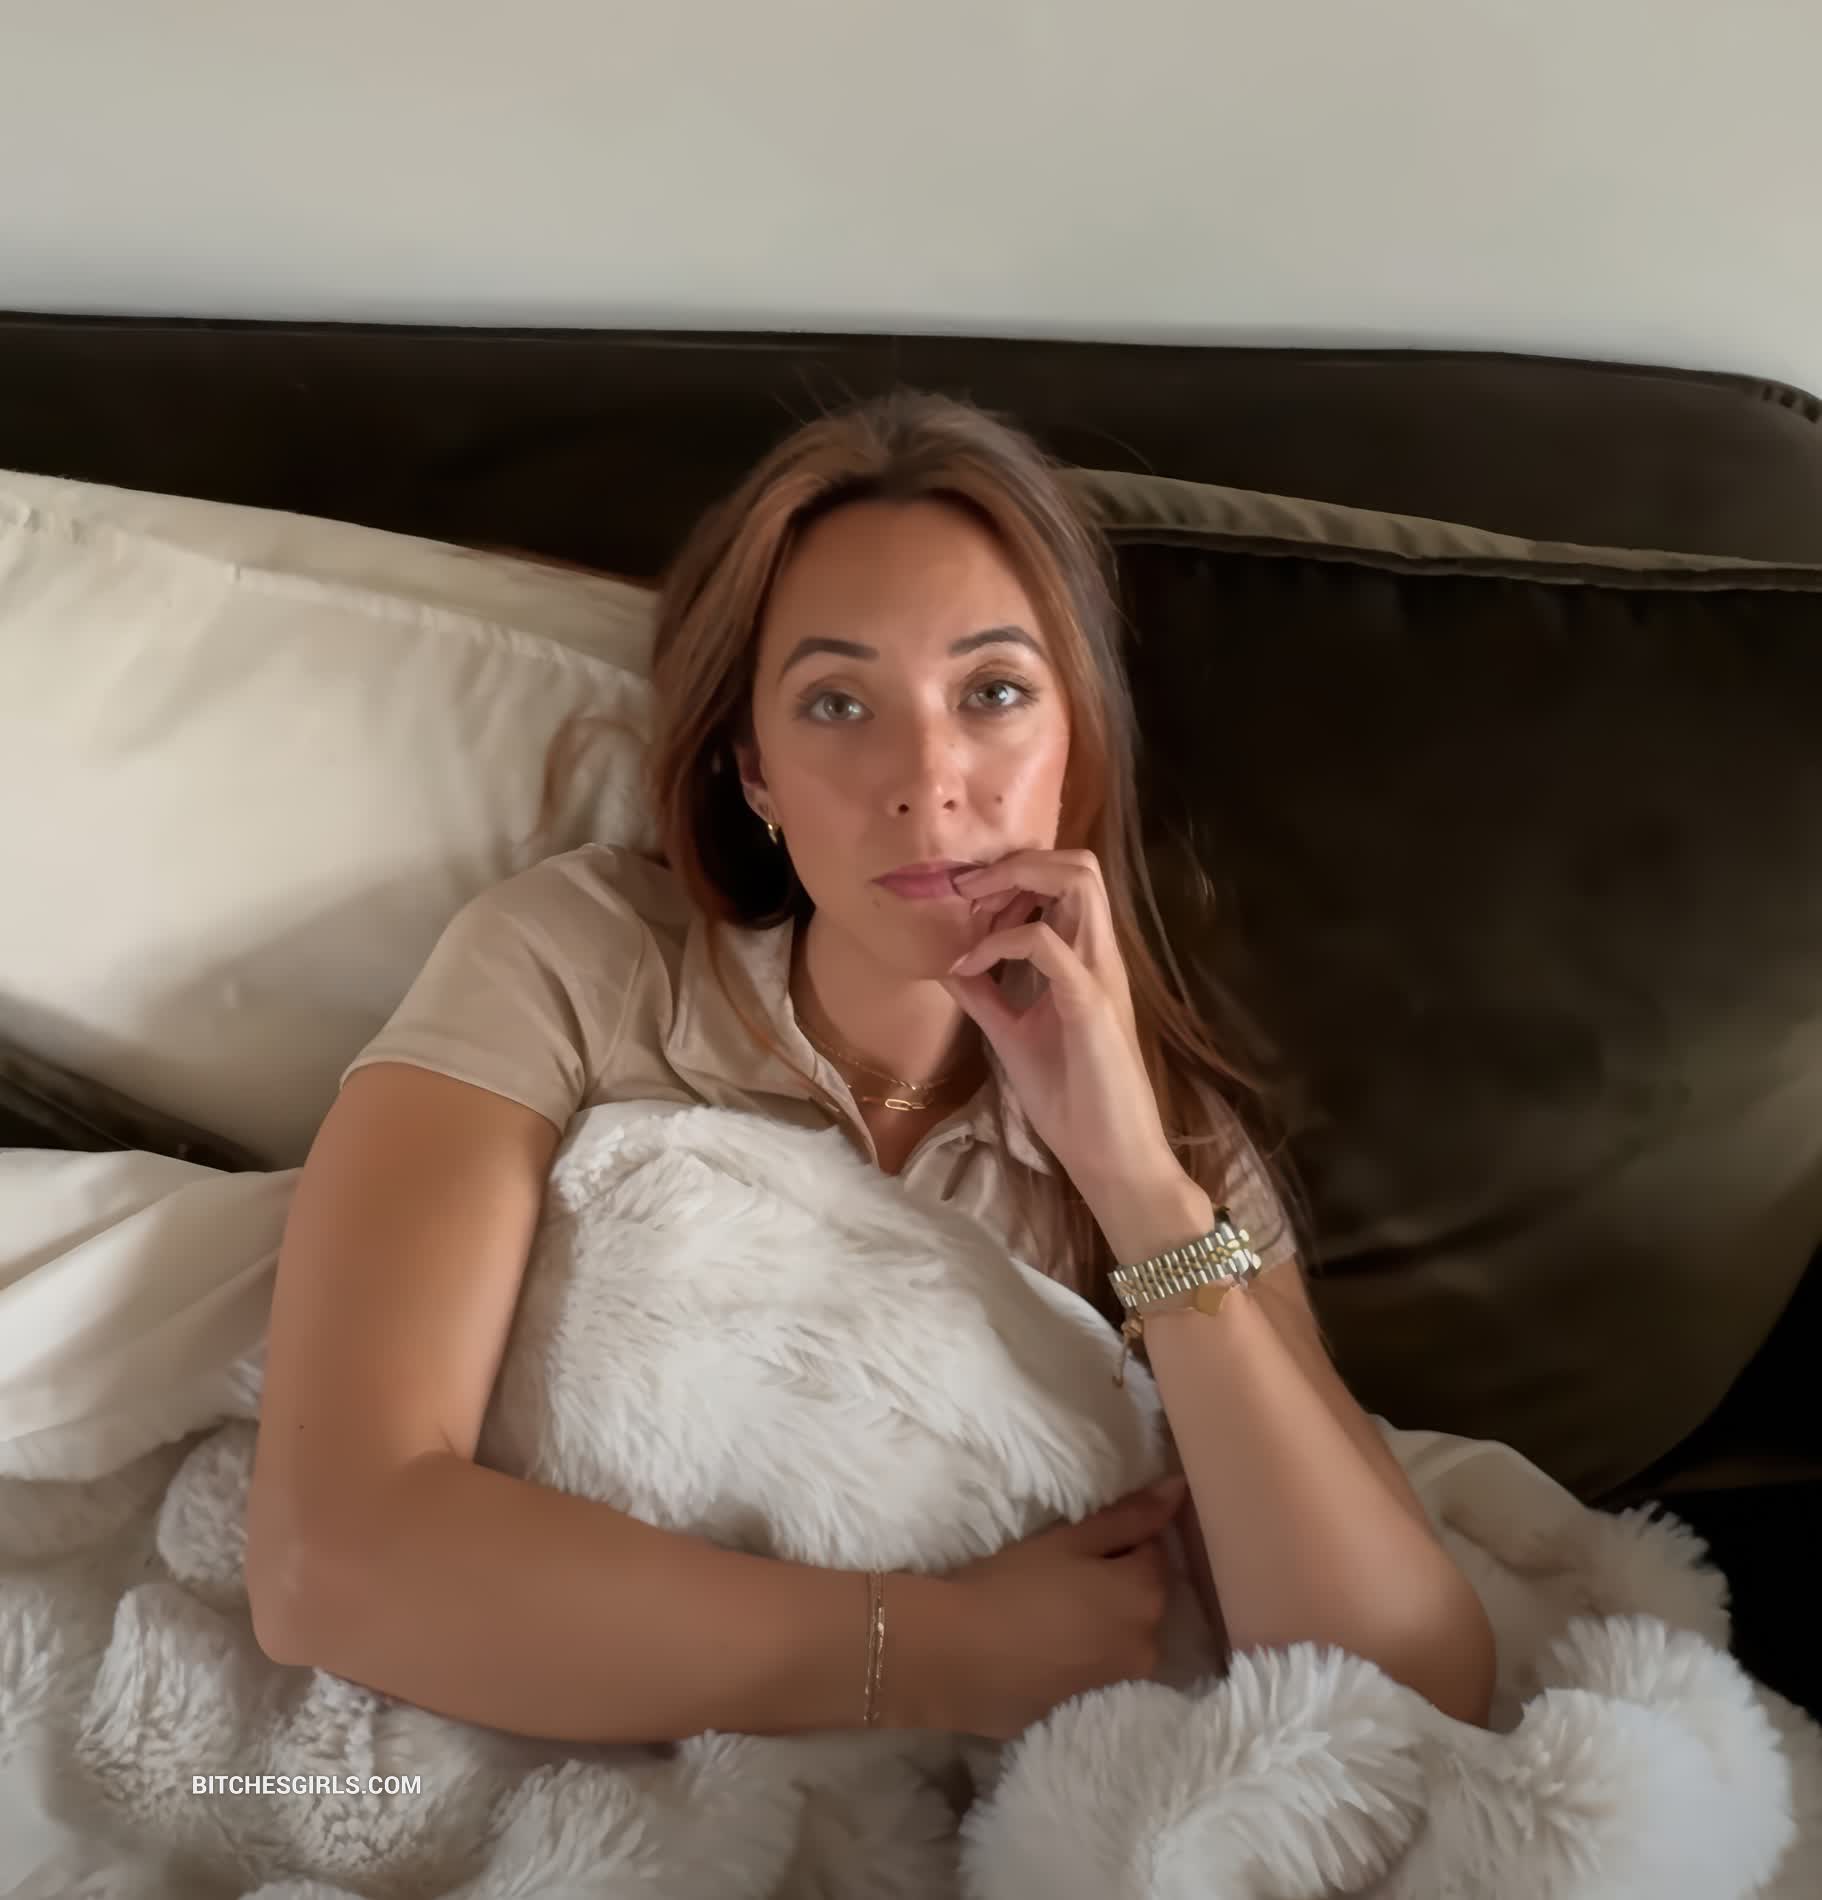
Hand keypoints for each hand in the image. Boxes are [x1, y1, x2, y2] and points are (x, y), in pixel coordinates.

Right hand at [929, 1478, 1183, 1741]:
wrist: (955, 1658)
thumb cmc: (1012, 1585)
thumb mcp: (1068, 1540)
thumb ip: (1128, 1516)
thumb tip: (1179, 1488)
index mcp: (1146, 1595)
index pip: (1153, 1552)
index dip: (1119, 1540)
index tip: (1080, 1542)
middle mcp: (1149, 1645)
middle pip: (1143, 1598)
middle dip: (1115, 1583)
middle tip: (1063, 1574)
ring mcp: (1122, 1683)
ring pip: (1122, 1634)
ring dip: (1101, 1620)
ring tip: (1051, 1611)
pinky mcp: (1093, 1709)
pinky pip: (1099, 1668)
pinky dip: (1083, 1654)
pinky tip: (1045, 1647)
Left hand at [942, 849, 1172, 1198]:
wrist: (1108, 1154)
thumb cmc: (1071, 1099)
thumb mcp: (1013, 1035)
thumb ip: (986, 996)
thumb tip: (948, 964)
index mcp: (1085, 959)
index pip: (1064, 882)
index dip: (1013, 875)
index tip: (963, 898)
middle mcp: (1099, 955)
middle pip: (1078, 864)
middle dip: (1015, 862)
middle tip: (964, 889)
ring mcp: (1099, 974)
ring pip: (1077, 881)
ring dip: (1015, 882)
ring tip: (970, 907)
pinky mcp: (1090, 1002)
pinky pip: (1046, 943)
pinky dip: (999, 942)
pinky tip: (968, 967)